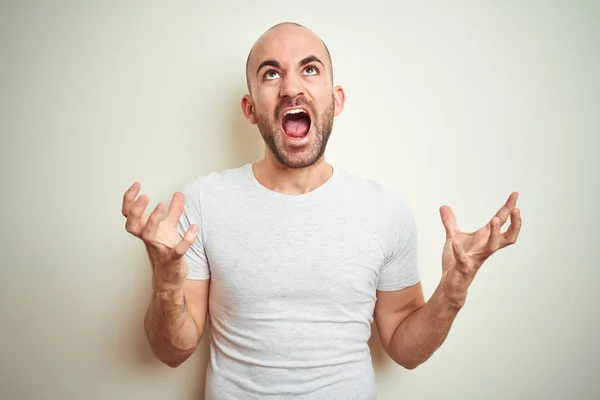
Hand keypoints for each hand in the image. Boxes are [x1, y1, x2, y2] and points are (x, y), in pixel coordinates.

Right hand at [122, 182, 198, 291]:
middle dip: (135, 209)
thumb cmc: (166, 251)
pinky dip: (186, 240)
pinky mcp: (173, 260)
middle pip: (132, 224)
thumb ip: (174, 211)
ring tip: (161, 205)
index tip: (137, 185)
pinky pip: (178, 250)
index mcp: (145, 230)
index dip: (129, 199)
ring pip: (148, 235)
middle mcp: (149, 239)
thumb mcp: (170, 229)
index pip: (129, 214)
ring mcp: (159, 249)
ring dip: (153, 219)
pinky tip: (194, 228)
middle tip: (145, 196)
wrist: (169, 279)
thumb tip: (179, 194)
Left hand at [439, 192, 521, 306]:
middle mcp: (484, 248)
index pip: (500, 222)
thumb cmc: (456, 262)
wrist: (451, 283)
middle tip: (516, 209)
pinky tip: (455, 242)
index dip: (508, 208)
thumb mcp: (453, 237)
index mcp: (483, 239)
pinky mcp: (464, 267)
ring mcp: (476, 258)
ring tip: (494, 220)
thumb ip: (449, 222)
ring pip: (492, 247)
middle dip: (514, 223)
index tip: (515, 194)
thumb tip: (444, 206)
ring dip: (494, 234)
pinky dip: (459, 251)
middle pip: (507, 236)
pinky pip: (463, 259)